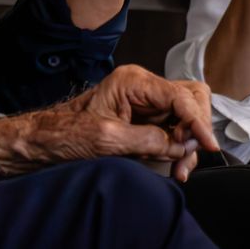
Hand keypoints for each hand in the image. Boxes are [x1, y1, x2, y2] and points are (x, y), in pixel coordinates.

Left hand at [0, 66, 219, 182]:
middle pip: (191, 98)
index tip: (207, 145)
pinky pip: (175, 128)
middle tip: (185, 157)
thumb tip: (182, 145)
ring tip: (179, 168)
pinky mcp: (145, 119)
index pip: (180, 95)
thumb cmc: (65, 134)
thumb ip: (149, 140)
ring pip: (187, 115)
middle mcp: (143, 86)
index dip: (198, 121)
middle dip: (195, 129)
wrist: (43, 141)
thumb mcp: (108, 139)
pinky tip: (173, 164)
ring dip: (189, 141)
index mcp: (133, 81)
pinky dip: (179, 146)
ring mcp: (145, 102)